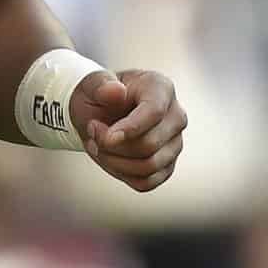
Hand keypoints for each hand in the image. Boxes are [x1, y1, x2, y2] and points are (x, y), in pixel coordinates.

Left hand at [71, 68, 186, 191]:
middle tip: (92, 131)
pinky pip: (146, 182)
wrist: (100, 112)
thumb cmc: (98, 95)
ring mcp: (175, 142)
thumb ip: (101, 86)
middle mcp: (175, 115)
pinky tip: (109, 158)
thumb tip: (116, 92)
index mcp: (161, 87)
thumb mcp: (92, 84)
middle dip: (112, 146)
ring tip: (97, 145)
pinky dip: (121, 174)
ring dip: (114, 162)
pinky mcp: (167, 165)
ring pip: (148, 167)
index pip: (154, 112)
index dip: (130, 129)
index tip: (105, 136)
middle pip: (149, 144)